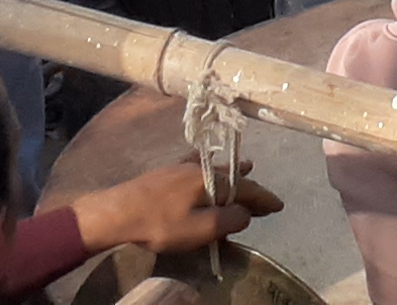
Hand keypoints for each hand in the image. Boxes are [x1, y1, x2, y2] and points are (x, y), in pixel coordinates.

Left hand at [70, 161, 282, 258]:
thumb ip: (228, 220)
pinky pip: (195, 167)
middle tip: (265, 198)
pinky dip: (208, 170)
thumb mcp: (200, 229)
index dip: (263, 198)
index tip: (279, 205)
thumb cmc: (159, 223)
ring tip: (246, 169)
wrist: (116, 213)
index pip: (245, 188)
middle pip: (231, 176)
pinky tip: (203, 166)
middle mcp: (197, 168)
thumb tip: (246, 213)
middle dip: (250, 187)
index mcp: (209, 180)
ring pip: (213, 169)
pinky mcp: (163, 174)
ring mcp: (178, 168)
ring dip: (231, 174)